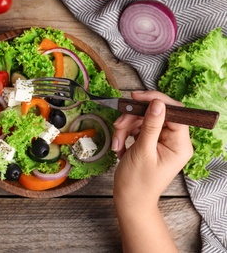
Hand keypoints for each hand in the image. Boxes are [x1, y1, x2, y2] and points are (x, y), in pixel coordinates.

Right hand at [112, 91, 192, 206]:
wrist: (129, 200)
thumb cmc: (137, 182)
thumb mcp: (143, 151)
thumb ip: (151, 125)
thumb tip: (158, 103)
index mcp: (180, 144)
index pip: (175, 112)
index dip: (156, 101)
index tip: (136, 97)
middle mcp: (174, 140)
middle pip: (155, 114)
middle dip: (133, 118)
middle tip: (118, 125)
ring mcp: (161, 141)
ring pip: (143, 120)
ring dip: (125, 128)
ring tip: (117, 144)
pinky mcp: (150, 142)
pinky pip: (137, 128)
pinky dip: (125, 134)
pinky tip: (120, 147)